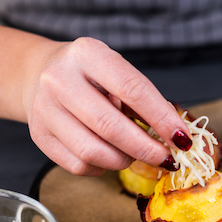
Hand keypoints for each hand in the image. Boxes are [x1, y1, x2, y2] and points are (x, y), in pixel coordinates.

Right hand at [23, 37, 191, 175]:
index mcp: (88, 54)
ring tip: (135, 154)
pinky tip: (109, 155)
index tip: (183, 139)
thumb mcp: (116, 71)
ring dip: (124, 160)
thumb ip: (143, 99)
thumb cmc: (89, 75)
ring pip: (93, 152)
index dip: (162, 118)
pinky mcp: (39, 136)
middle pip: (110, 127)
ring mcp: (45, 109)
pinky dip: (102, 167)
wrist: (38, 73)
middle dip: (147, 149)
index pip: (133, 89)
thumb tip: (176, 136)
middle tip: (168, 159)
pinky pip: (79, 165)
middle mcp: (60, 79)